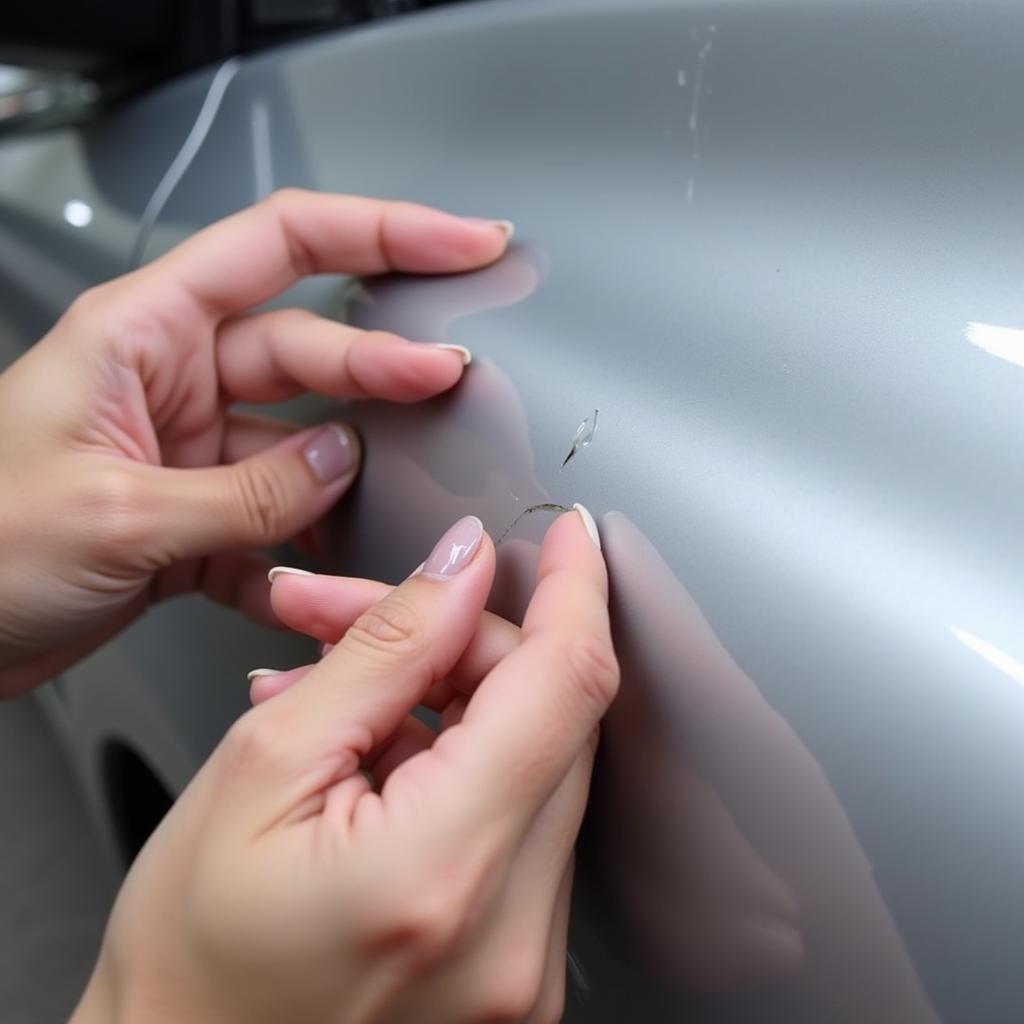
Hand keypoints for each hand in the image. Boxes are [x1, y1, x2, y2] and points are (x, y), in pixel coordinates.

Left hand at [0, 190, 509, 695]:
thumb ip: (244, 492)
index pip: (283, 245)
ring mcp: (192, 451)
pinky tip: (318, 578)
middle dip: (386, 364)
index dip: (383, 232)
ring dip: (346, 479)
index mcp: (143, 333)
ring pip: (302, 446)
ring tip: (391, 499)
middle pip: (310, 349)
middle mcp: (174, 380)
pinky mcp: (196, 516)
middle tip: (451, 382)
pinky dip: (303, 553)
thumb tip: (339, 462)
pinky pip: (276, 520)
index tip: (461, 243)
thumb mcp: (116, 513)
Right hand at [72, 508, 616, 1023]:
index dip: (572, 591)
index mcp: (441, 869)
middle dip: (462, 640)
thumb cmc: (187, 963)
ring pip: (535, 761)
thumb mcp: (261, 767)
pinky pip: (521, 823)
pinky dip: (460, 765)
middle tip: (349, 613)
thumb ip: (382, 649)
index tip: (564, 538)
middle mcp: (510, 933)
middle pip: (550, 715)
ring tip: (336, 694)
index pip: (564, 684)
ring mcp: (526, 964)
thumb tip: (457, 571)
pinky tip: (378, 755)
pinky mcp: (520, 970)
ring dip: (451, 699)